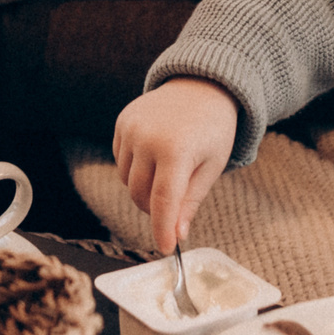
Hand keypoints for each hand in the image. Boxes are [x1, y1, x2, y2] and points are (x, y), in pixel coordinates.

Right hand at [112, 79, 240, 253]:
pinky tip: (155, 157)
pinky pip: (121, 162)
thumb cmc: (212, 129)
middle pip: (140, 195)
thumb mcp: (211, 167)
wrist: (201, 86)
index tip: (165, 249)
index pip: (162, 201)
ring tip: (168, 174)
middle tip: (175, 205)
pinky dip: (135, 169)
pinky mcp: (121, 122)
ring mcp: (131, 128)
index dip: (162, 229)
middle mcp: (147, 138)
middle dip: (155, 209)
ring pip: (126, 181)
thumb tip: (176, 234)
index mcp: (176, 150)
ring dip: (144, 189)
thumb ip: (191, 201)